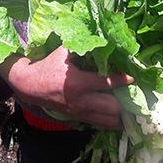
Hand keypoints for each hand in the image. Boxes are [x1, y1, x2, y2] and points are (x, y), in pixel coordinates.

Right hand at [0, 46, 132, 129]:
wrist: (30, 86)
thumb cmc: (48, 66)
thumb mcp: (63, 52)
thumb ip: (82, 46)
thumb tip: (101, 37)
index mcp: (78, 83)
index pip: (107, 83)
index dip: (122, 79)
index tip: (132, 76)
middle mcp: (81, 101)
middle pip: (112, 107)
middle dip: (124, 99)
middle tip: (132, 90)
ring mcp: (80, 113)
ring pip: (109, 121)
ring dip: (121, 113)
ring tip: (129, 104)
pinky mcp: (79, 119)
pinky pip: (101, 126)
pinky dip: (112, 122)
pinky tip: (120, 116)